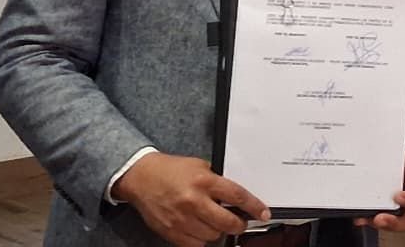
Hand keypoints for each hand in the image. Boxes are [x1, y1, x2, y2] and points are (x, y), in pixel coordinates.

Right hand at [112, 152, 268, 246]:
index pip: (237, 196)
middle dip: (239, 224)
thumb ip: (217, 180)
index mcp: (204, 181)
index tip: (263, 213)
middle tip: (239, 222)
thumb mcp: (199, 166)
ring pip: (213, 236)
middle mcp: (194, 201)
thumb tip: (236, 197)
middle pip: (228, 222)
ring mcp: (182, 219)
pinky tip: (200, 229)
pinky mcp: (172, 232)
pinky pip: (196, 245)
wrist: (140, 178)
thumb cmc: (170, 170)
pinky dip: (202, 240)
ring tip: (213, 220)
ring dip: (218, 231)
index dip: (254, 207)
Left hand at [356, 149, 404, 230]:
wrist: (403, 163)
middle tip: (380, 218)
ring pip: (399, 226)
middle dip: (395, 222)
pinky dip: (373, 221)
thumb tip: (381, 164)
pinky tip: (363, 218)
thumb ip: (397, 165)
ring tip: (369, 219)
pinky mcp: (395, 216)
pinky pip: (386, 223)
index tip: (397, 196)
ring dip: (383, 224)